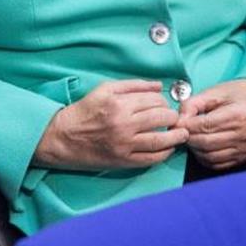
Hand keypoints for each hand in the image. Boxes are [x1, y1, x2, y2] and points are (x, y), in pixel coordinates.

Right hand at [33, 79, 188, 169]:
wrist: (63, 138)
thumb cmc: (84, 112)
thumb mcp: (104, 90)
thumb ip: (133, 85)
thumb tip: (158, 86)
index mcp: (118, 103)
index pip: (154, 100)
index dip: (164, 101)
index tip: (165, 104)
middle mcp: (123, 123)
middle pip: (161, 118)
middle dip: (172, 116)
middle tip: (173, 118)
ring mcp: (124, 144)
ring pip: (161, 140)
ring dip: (176, 136)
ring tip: (181, 133)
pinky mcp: (124, 160)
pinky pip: (152, 158)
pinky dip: (165, 153)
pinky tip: (168, 148)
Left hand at [174, 79, 245, 170]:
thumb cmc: (239, 95)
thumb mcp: (215, 92)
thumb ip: (193, 103)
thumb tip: (178, 119)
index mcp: (239, 115)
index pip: (204, 126)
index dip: (185, 125)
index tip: (176, 122)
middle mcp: (245, 134)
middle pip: (205, 143)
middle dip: (188, 137)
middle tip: (182, 129)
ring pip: (209, 156)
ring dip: (194, 148)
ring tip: (191, 136)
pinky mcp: (244, 156)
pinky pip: (218, 164)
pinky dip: (204, 157)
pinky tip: (201, 146)